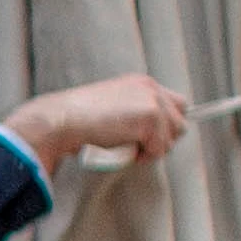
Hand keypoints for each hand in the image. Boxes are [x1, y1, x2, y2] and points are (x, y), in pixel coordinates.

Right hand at [4, 74, 191, 166]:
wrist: (60, 120)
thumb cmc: (75, 121)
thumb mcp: (111, 109)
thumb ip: (132, 115)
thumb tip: (148, 138)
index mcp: (142, 84)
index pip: (176, 105)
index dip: (165, 126)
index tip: (147, 140)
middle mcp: (151, 88)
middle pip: (180, 122)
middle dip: (161, 139)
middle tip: (134, 146)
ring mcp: (153, 101)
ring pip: (172, 138)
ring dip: (150, 149)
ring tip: (124, 147)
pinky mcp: (150, 117)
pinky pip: (159, 149)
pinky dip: (142, 156)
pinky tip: (121, 150)